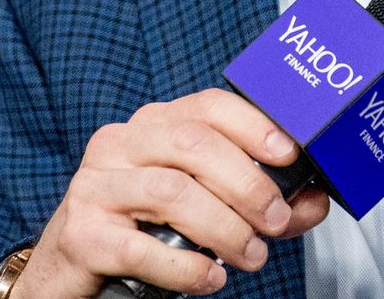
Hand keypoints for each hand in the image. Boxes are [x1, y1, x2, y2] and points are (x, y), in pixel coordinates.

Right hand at [13, 88, 332, 297]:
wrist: (68, 272)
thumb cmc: (142, 230)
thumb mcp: (205, 207)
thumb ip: (260, 203)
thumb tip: (314, 201)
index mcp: (152, 127)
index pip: (207, 106)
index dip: (252, 125)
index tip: (288, 153)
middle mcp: (120, 144)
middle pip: (194, 145)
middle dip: (247, 184)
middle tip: (275, 221)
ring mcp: (95, 186)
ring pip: (172, 192)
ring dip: (224, 227)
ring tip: (250, 254)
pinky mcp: (81, 234)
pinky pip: (141, 247)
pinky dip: (186, 266)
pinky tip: (210, 277)